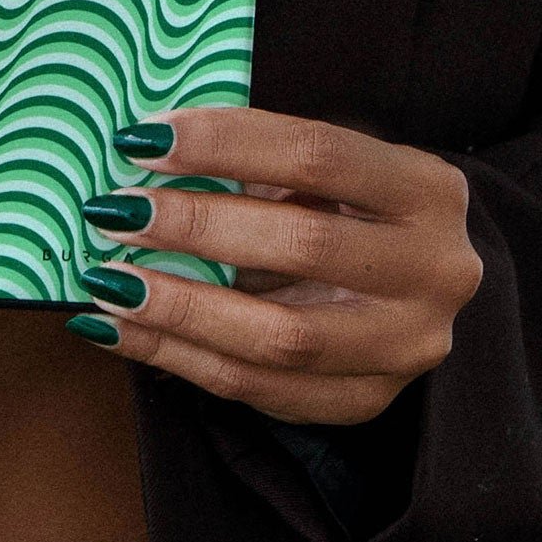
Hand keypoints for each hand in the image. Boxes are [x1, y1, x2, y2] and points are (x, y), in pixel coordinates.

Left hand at [65, 107, 483, 424]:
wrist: (410, 291)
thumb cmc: (344, 214)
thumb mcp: (322, 176)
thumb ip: (256, 165)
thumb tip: (142, 155)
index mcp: (427, 190)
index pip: (318, 155)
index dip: (225, 144)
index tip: (143, 140)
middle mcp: (435, 270)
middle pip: (302, 246)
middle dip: (195, 227)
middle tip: (115, 213)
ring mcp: (406, 346)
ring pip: (279, 338)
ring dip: (178, 308)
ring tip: (106, 282)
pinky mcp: (365, 400)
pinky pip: (254, 388)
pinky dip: (174, 357)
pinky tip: (115, 329)